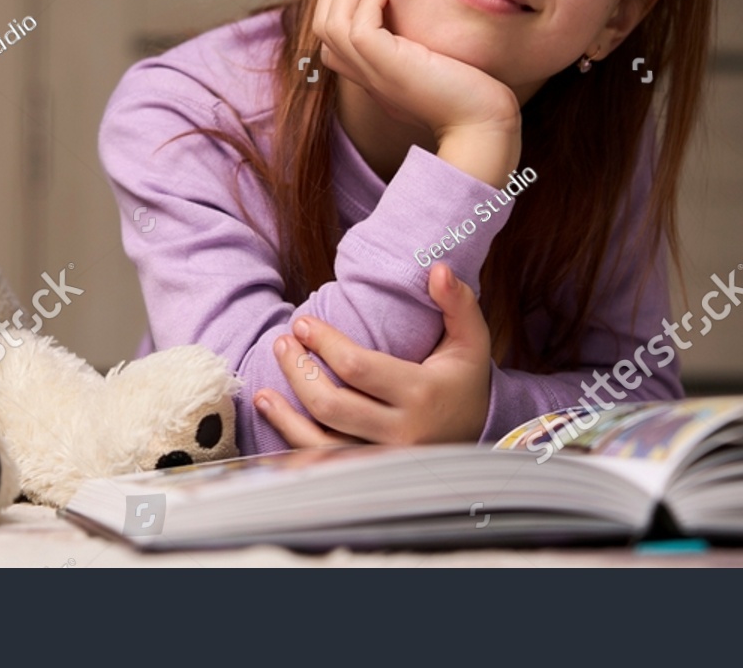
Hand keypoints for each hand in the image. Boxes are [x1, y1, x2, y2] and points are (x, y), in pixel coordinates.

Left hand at [255, 263, 492, 446]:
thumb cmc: (465, 380)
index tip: (302, 323)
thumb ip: (458, 303)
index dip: (324, 343)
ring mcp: (384, 458)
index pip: (358, 367)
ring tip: (264, 389)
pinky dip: (294, 442)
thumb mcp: (471, 340)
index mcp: (422, 393)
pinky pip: (324, 462)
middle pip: (333, 405)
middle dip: (299, 372)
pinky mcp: (370, 472)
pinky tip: (276, 418)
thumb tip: (438, 270)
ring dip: (287, 414)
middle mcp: (402, 432)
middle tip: (282, 344)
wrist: (478, 433)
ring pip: (322, 441)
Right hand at [314, 0, 520, 183]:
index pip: (329, 37)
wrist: (482, 123)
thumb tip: (406, 5)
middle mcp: (364, 75)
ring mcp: (373, 73)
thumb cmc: (467, 92)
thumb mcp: (430, 61)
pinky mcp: (388, 67)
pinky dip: (364, 3)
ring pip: (330, 24)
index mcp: (370, 74)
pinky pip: (356, 29)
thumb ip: (412, 42)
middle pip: (321, 25)